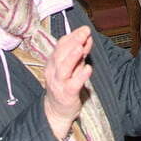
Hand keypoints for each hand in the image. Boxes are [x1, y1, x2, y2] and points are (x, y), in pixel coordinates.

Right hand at [43, 26, 92, 140]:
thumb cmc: (65, 84)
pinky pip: (73, 84)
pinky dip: (80, 76)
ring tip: (80, 47)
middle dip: (73, 41)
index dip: (72, 36)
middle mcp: (53, 71)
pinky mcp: (66, 94)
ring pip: (63, 68)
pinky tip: (88, 68)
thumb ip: (79, 54)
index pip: (60, 45)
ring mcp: (59, 83)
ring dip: (72, 56)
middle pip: (60, 54)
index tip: (84, 29)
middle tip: (85, 32)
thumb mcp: (72, 67)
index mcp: (53, 62)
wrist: (57, 111)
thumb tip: (87, 38)